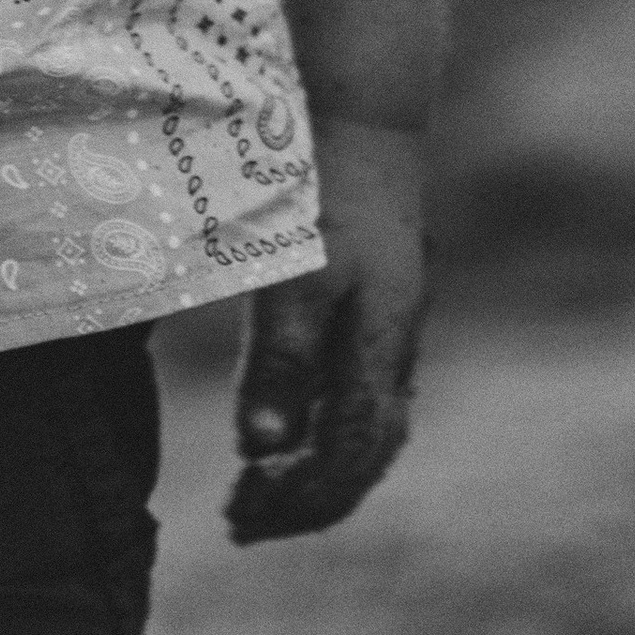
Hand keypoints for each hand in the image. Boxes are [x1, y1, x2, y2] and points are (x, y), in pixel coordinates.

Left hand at [224, 117, 427, 545]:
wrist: (363, 115)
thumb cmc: (322, 190)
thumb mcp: (295, 275)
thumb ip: (279, 362)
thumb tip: (261, 450)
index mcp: (380, 350)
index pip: (347, 459)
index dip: (297, 501)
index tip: (239, 519)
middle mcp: (395, 349)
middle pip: (363, 457)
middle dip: (305, 499)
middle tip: (240, 520)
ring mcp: (393, 329)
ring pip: (367, 430)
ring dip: (315, 469)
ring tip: (256, 489)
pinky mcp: (379, 307)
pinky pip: (362, 396)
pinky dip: (324, 430)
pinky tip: (288, 428)